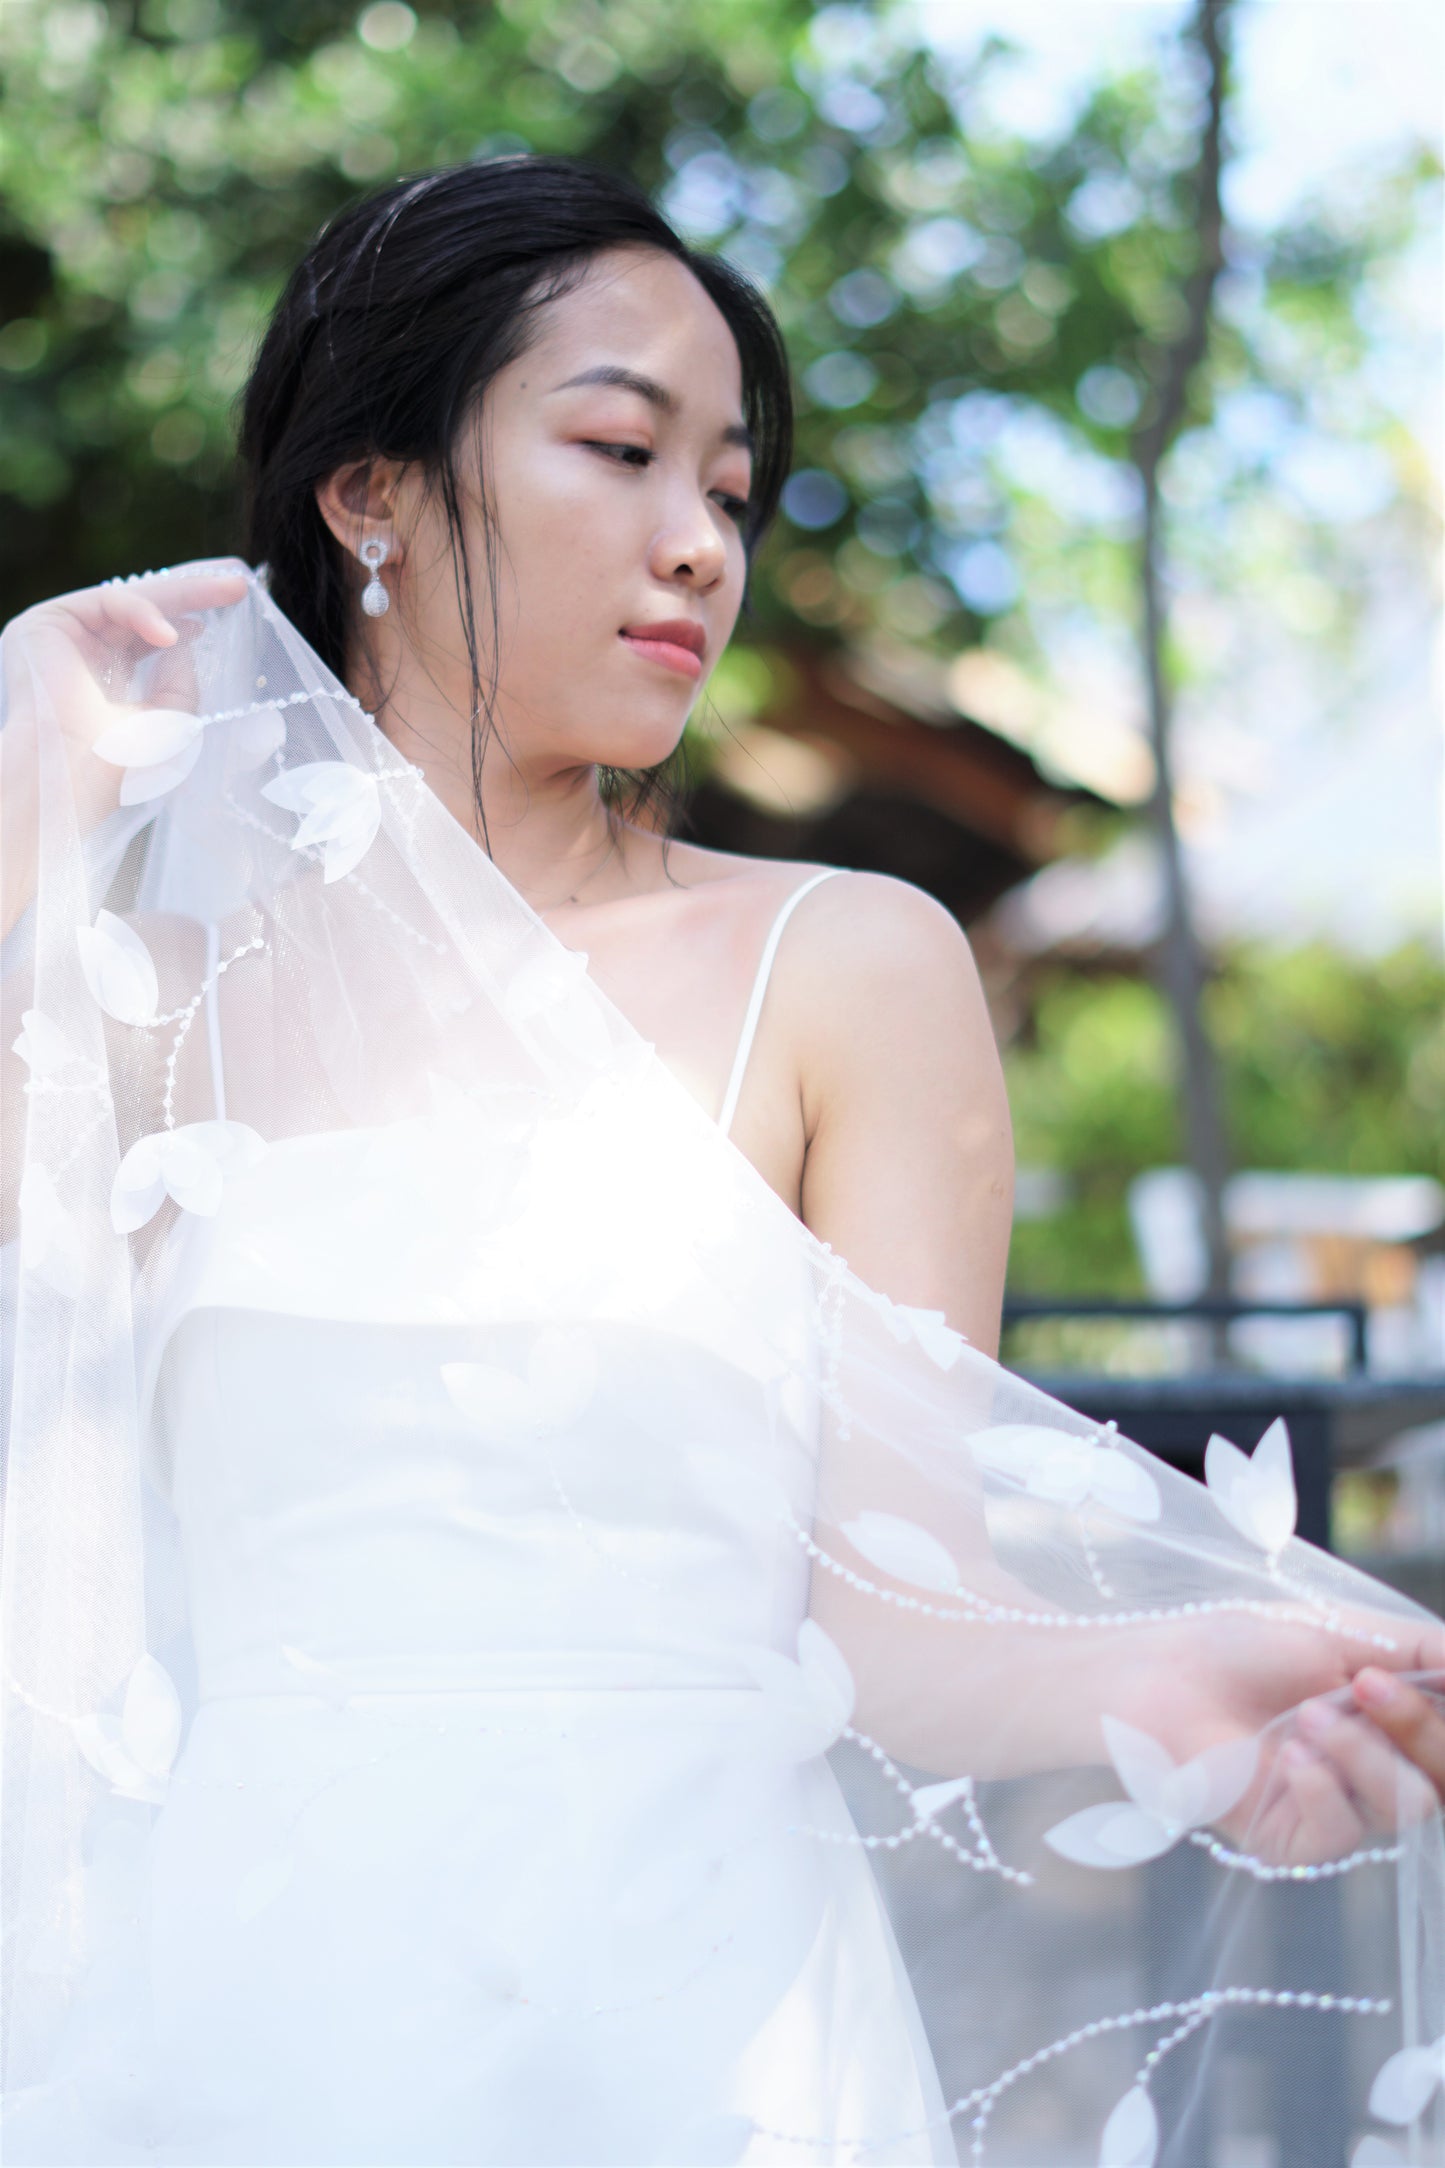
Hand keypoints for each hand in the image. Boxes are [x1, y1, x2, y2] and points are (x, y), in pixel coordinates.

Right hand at [6, 565, 250, 763]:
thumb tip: (185, 639)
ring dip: (180, 595)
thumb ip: (180, 680)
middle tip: (237, 583)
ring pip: (129, 600)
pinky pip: (107, 602)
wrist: (75, 773)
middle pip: (143, 609)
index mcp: (106, 676)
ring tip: (222, 598)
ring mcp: (63, 635)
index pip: (148, 634)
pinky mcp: (47, 623)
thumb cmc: (117, 761)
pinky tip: (169, 636)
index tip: (233, 604)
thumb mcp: (168, 717)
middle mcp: (81, 651)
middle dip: (193, 592)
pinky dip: (143, 612)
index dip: (188, 616)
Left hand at [1128, 1607, 1444, 1868]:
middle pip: (1444, 1780)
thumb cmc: (1245, 1647)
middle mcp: (1376, 1772)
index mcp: (1393, 1724)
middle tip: (1366, 1685)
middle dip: (1419, 1729)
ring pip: (1404, 1805)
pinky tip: (1288, 1755)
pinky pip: (1341, 1832)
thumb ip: (1426, 1651)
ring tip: (1307, 1713)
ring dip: (1360, 1751)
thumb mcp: (1348, 1632)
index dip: (1440, 1719)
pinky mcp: (1294, 1843)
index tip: (1394, 1676)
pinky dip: (1323, 1786)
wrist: (1162, 1673)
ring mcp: (1338, 1810)